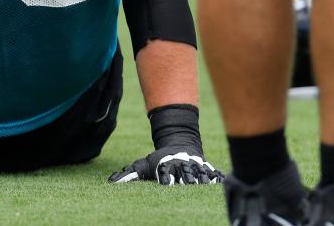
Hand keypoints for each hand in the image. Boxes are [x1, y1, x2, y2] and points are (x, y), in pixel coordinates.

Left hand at [108, 147, 223, 184]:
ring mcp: (195, 167)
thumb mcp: (144, 164)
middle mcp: (182, 168)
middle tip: (189, 192)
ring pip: (201, 177)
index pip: (167, 177)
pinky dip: (218, 179)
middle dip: (187, 185)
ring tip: (206, 191)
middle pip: (185, 179)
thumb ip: (130, 174)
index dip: (167, 181)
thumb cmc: (160, 159)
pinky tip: (223, 184)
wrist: (180, 140)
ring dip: (203, 183)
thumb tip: (111, 182)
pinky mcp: (206, 167)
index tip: (167, 185)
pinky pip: (215, 175)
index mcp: (167, 168)